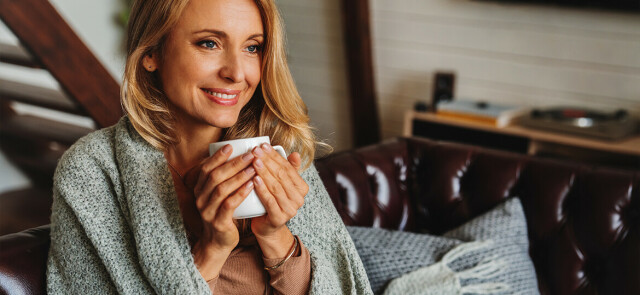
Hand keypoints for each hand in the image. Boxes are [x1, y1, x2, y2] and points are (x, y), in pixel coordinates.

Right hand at [183, 144, 255, 278]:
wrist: (219, 241)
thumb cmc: (223, 212)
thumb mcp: (220, 194)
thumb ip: (224, 178)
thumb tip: (237, 154)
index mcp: (199, 189)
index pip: (206, 168)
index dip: (217, 156)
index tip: (231, 146)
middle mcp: (200, 198)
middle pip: (215, 176)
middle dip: (233, 164)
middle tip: (250, 155)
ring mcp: (207, 210)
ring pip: (221, 189)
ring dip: (239, 176)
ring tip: (253, 167)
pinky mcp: (218, 221)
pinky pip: (229, 205)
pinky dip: (240, 193)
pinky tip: (251, 185)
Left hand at [249, 143, 308, 256]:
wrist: (267, 227)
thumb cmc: (272, 200)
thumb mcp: (281, 184)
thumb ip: (288, 169)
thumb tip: (295, 153)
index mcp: (302, 188)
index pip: (288, 167)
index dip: (275, 156)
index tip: (262, 146)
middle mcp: (299, 199)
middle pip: (281, 176)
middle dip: (267, 161)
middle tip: (255, 151)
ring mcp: (290, 209)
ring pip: (276, 187)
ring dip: (264, 172)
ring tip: (253, 161)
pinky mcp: (279, 218)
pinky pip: (270, 201)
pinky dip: (262, 189)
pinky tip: (254, 179)